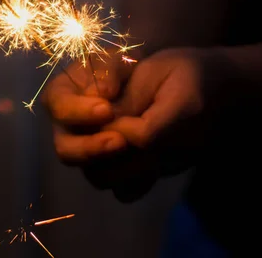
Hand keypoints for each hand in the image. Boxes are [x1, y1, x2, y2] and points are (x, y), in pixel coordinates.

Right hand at [44, 47, 230, 201]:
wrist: (203, 94)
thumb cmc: (171, 73)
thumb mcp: (158, 71)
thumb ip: (132, 96)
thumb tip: (108, 116)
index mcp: (75, 90)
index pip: (57, 105)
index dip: (76, 112)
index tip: (106, 108)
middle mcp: (79, 126)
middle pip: (65, 150)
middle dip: (91, 149)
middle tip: (120, 142)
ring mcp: (99, 152)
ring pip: (95, 174)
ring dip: (122, 167)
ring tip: (152, 150)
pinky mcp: (123, 172)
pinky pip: (123, 190)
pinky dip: (141, 181)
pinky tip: (158, 163)